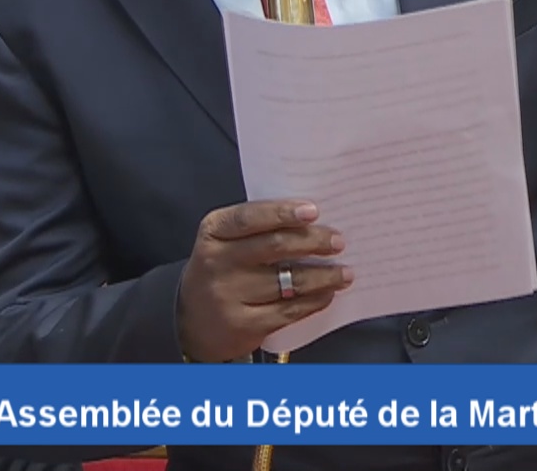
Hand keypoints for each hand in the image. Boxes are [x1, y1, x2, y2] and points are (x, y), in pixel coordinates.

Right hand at [177, 200, 350, 362]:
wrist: (192, 319)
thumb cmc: (222, 269)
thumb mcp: (226, 241)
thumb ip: (259, 228)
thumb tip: (313, 221)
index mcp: (213, 232)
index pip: (250, 217)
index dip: (283, 212)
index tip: (313, 211)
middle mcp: (217, 262)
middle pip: (275, 246)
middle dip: (314, 241)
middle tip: (338, 241)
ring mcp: (229, 296)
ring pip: (289, 281)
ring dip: (324, 276)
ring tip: (345, 272)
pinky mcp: (244, 325)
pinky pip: (290, 311)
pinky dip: (315, 300)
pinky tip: (328, 293)